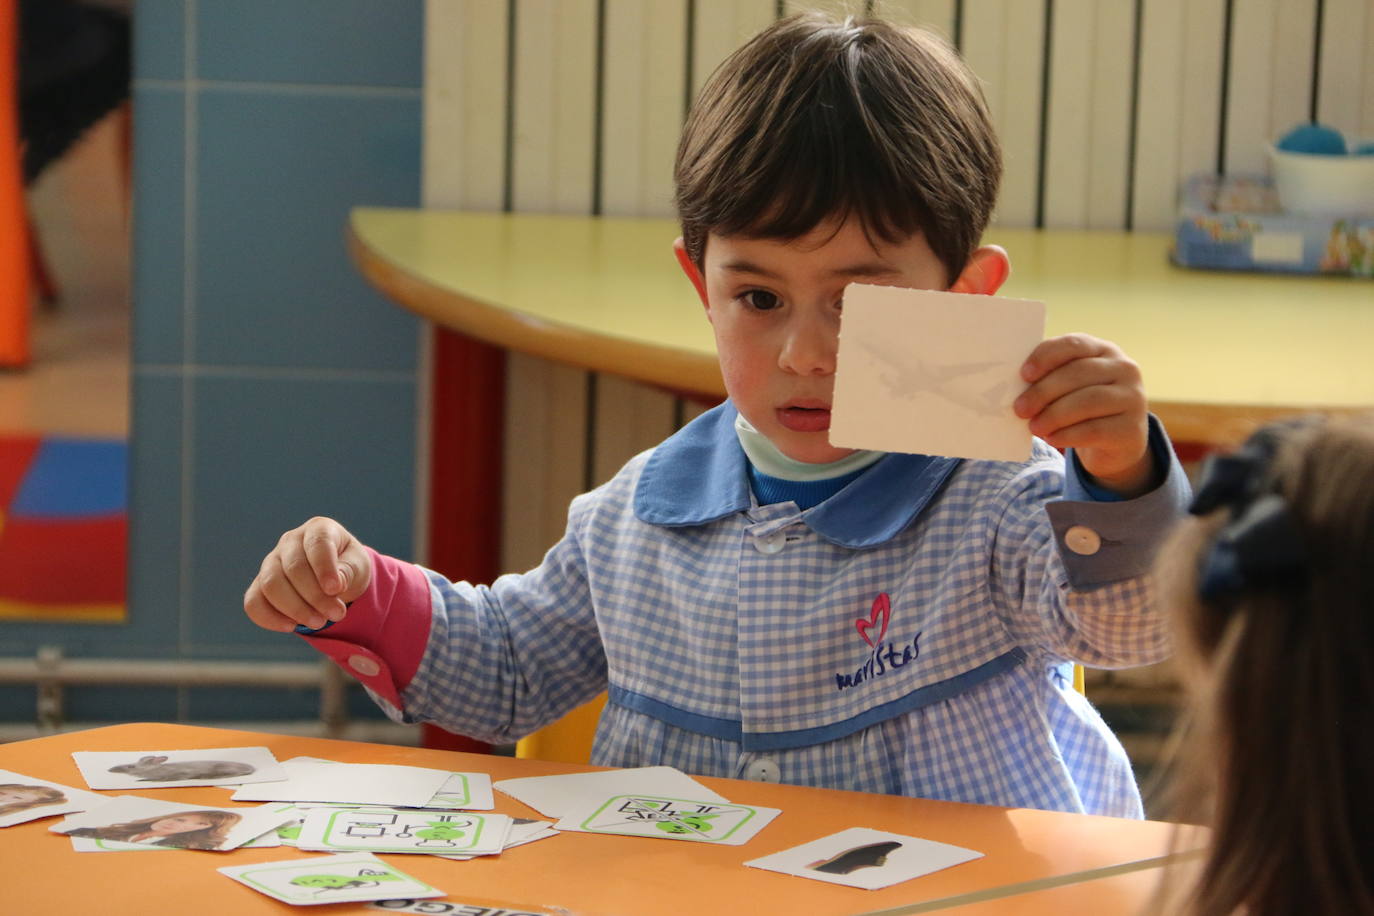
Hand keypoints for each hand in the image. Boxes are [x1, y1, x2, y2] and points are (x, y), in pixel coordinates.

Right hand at [243, 517, 373, 631]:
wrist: (334, 580)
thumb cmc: (348, 567)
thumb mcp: (358, 566)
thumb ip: (349, 571)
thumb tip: (335, 585)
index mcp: (318, 529)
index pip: (317, 543)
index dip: (325, 567)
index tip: (336, 589)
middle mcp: (290, 541)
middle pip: (294, 568)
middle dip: (316, 596)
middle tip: (337, 614)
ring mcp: (271, 562)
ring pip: (271, 585)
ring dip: (296, 609)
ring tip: (319, 622)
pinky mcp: (259, 585)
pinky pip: (253, 602)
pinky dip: (270, 618)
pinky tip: (292, 626)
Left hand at [1013, 334, 1153, 496]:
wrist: (1117, 442)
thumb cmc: (1083, 407)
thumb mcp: (1070, 387)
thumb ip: (1050, 379)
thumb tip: (1012, 386)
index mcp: (1103, 350)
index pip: (1073, 344)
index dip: (1046, 357)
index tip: (1024, 374)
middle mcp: (1124, 369)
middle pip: (1078, 373)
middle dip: (1043, 392)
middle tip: (1020, 409)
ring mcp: (1132, 398)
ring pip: (1087, 401)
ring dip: (1054, 415)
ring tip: (1034, 427)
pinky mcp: (1131, 428)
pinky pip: (1095, 429)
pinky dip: (1067, 434)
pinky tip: (1052, 439)